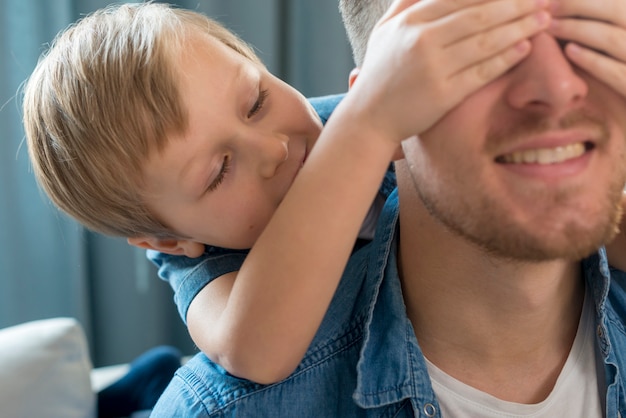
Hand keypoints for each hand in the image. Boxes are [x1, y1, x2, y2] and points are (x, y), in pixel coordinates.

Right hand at [348, 0, 550, 142]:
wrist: (369, 116)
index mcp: (411, 20)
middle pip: (481, 15)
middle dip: (518, 5)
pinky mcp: (443, 94)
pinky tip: (524, 48)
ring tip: (543, 21)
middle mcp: (422, 40)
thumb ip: (408, 2)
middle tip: (545, 0)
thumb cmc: (381, 71)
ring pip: (486, 41)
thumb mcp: (386, 30)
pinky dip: (506, 58)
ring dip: (520, 28)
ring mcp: (433, 68)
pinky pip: (482, 72)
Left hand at [548, 0, 625, 95]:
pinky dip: (592, 59)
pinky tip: (570, 52)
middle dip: (579, 5)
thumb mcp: (614, 44)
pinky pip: (616, 73)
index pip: (618, 2)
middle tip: (549, 7)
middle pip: (618, 11)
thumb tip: (565, 7)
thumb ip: (601, 23)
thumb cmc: (620, 70)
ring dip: (579, 30)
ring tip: (551, 27)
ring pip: (613, 40)